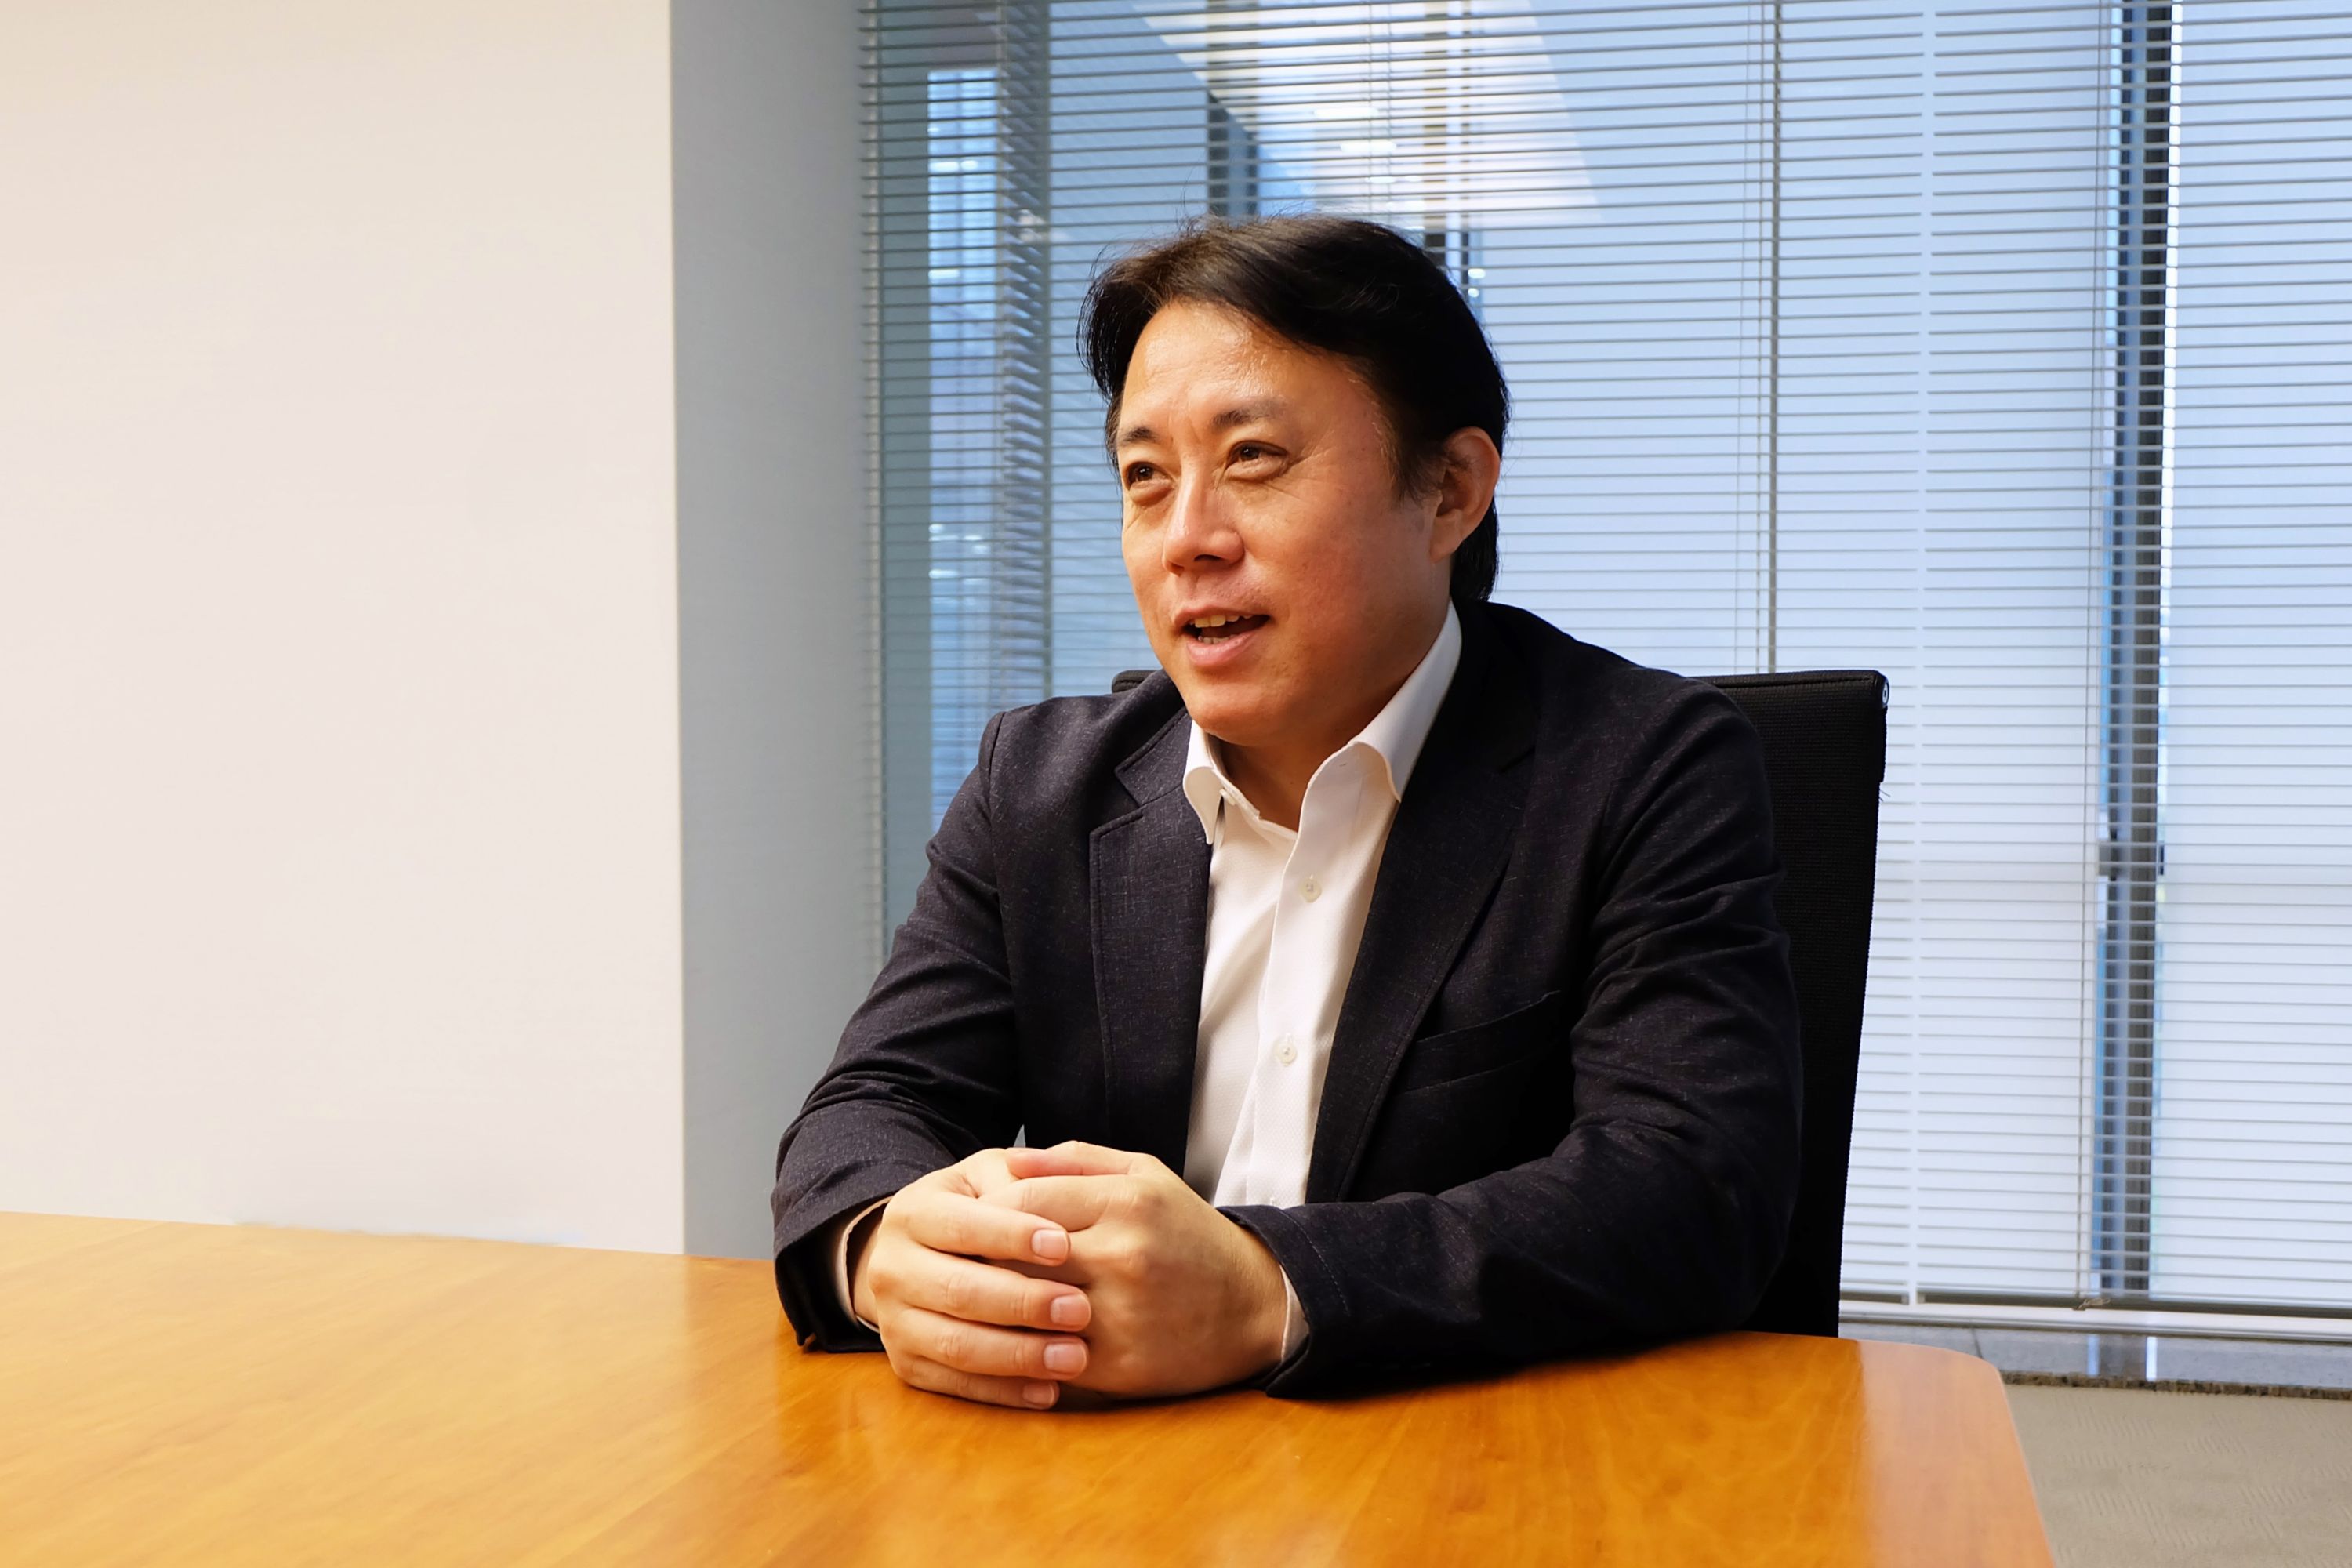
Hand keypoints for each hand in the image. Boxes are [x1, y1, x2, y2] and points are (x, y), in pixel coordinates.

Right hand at [851, 1148, 1101, 1409]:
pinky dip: (1003, 1392)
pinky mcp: (906, 1364)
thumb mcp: (989, 1177)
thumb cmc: (977, 1209)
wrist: (921, 1255)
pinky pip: (954, 1385)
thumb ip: (1020, 1178)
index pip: (961, 1226)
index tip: (1065, 1245)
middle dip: (1022, 1303)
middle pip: (957, 1291)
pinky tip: (1049, 1390)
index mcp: (911, 1213)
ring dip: (1018, 1355)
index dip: (1012, 1236)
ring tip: (1075, 1356)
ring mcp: (893, 1321)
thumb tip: (1054, 1189)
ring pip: (955, 1345)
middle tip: (1080, 1309)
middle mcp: (891, 1268)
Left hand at [981, 1141, 1289, 1398]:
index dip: (986, 1213)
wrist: (1254, 1306)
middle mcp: (1123, 1255)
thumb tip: (1008, 1160)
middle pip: (1014, 1256)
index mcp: (1126, 1201)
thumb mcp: (1146, 1175)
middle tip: (964, 1262)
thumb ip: (1076, 1160)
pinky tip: (1018, 1337)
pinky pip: (1047, 1355)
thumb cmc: (1188, 1234)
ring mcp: (1122, 1313)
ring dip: (996, 1307)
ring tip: (981, 1299)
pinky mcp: (1121, 1365)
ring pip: (1025, 1309)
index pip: (1021, 1201)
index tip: (975, 1221)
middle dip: (981, 1259)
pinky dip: (1025, 1347)